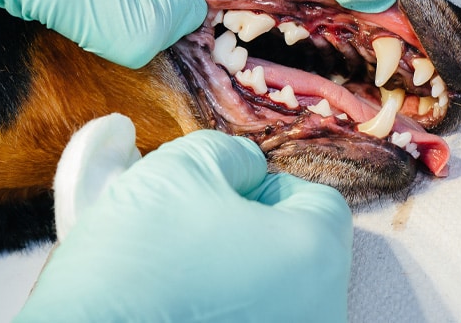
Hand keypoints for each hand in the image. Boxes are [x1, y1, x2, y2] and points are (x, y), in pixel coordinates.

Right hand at [15, 115, 352, 322]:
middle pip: (301, 250)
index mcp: (316, 255)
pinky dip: (225, 308)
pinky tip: (180, 304)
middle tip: (195, 226)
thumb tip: (248, 168)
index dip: (265, 186)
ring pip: (277, 291)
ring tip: (183, 267)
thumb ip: (232, 153)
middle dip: (253, 229)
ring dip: (239, 272)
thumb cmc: (140, 254)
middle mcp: (321, 310)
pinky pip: (253, 318)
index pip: (318, 202)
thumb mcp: (183, 166)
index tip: (215, 195)